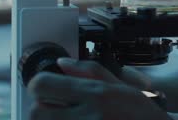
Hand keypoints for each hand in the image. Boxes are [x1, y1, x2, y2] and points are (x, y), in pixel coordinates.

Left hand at [27, 58, 169, 119]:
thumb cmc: (142, 114)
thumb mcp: (121, 86)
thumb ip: (90, 72)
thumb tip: (63, 63)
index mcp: (96, 95)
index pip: (43, 85)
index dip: (40, 84)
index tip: (47, 86)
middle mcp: (86, 117)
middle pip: (36, 111)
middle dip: (41, 107)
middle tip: (55, 107)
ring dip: (50, 119)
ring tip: (68, 117)